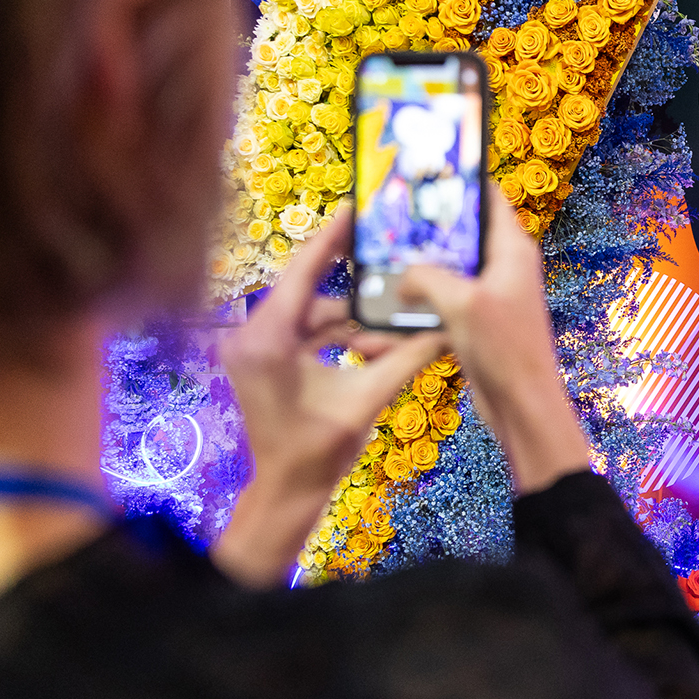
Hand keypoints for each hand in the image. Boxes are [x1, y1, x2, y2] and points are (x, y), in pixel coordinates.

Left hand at [213, 211, 445, 586]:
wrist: (285, 491)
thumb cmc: (319, 452)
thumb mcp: (367, 399)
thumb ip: (406, 358)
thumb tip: (448, 328)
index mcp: (268, 341)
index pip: (301, 275)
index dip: (330, 239)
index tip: (354, 208)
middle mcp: (250, 336)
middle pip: (304, 288)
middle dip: (345, 270)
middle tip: (378, 238)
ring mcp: (252, 347)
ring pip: (307, 310)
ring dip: (346, 310)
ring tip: (387, 295)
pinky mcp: (261, 356)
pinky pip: (300, 328)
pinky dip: (332, 328)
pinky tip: (368, 328)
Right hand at [400, 185, 590, 495]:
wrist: (524, 408)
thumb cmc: (505, 350)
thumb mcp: (461, 303)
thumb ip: (427, 276)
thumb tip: (402, 273)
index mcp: (511, 250)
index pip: (488, 198)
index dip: (460, 180)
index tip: (425, 169)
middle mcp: (503, 267)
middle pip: (460, 234)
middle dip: (425, 229)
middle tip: (387, 218)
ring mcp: (490, 296)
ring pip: (446, 271)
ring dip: (415, 272)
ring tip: (378, 264)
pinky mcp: (477, 323)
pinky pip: (441, 305)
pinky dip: (417, 307)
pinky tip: (385, 315)